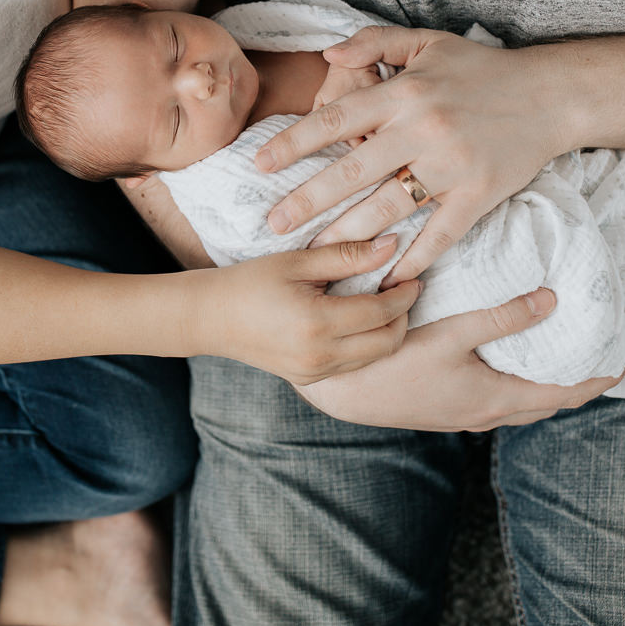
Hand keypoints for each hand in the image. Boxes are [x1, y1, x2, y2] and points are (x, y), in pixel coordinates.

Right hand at [195, 235, 421, 384]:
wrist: (210, 318)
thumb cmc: (250, 282)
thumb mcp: (298, 262)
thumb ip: (347, 255)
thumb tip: (392, 246)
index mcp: (318, 324)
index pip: (382, 312)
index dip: (404, 293)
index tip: (414, 275)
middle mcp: (321, 356)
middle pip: (388, 342)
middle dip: (404, 316)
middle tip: (404, 289)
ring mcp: (316, 373)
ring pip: (375, 357)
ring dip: (388, 331)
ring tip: (385, 302)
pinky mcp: (311, 379)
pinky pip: (354, 364)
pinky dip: (367, 344)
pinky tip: (359, 320)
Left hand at [256, 26, 577, 285]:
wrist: (551, 95)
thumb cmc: (482, 69)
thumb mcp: (428, 42)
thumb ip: (374, 42)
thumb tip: (327, 57)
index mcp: (405, 92)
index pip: (337, 120)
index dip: (294, 144)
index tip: (259, 165)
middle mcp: (424, 129)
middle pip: (353, 172)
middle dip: (307, 201)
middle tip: (272, 225)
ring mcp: (452, 166)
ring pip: (389, 208)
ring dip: (348, 236)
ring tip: (314, 254)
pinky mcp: (478, 195)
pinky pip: (438, 234)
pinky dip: (411, 260)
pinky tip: (384, 280)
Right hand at [293, 289, 621, 431]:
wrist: (344, 393)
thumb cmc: (394, 362)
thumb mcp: (451, 333)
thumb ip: (501, 317)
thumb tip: (551, 301)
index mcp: (497, 399)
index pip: (566, 394)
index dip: (599, 379)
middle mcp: (488, 414)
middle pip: (549, 404)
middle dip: (580, 383)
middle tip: (602, 357)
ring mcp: (467, 415)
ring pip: (524, 405)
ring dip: (549, 386)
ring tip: (564, 357)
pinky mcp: (449, 408)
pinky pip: (502, 401)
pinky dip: (521, 384)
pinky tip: (511, 361)